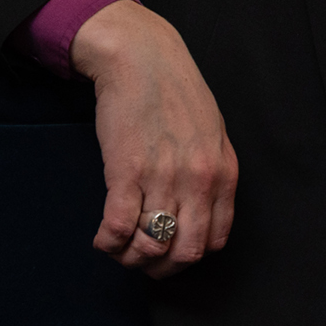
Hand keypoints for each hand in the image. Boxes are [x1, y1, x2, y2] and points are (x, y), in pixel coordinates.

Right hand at [69, 0, 237, 278]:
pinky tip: (103, 237)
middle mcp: (198, 181)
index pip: (214, 240)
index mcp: (222, 174)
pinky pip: (119, 228)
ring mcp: (163, 178)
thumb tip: (198, 211)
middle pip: (185, 253)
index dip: (188, 256)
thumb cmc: (174, 91)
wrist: (141, 57)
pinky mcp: (126, 171)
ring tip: (120, 247)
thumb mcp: (211, 133)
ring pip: (151, 247)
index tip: (170, 251)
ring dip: (131, 258)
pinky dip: (109, 243)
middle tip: (143, 260)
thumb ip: (210, 173)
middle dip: (161, 268)